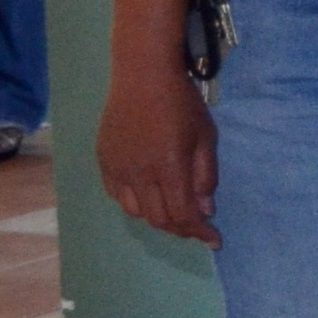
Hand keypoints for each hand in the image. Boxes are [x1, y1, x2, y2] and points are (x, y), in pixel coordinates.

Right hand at [98, 55, 218, 247]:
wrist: (142, 76)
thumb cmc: (182, 104)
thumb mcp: (206, 138)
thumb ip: (206, 176)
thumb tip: (205, 211)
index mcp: (169, 167)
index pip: (184, 215)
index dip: (200, 233)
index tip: (215, 241)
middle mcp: (138, 172)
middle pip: (159, 219)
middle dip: (181, 229)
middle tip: (197, 227)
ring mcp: (117, 167)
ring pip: (135, 212)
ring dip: (157, 218)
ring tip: (175, 211)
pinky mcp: (103, 160)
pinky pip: (117, 195)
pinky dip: (136, 203)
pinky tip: (150, 196)